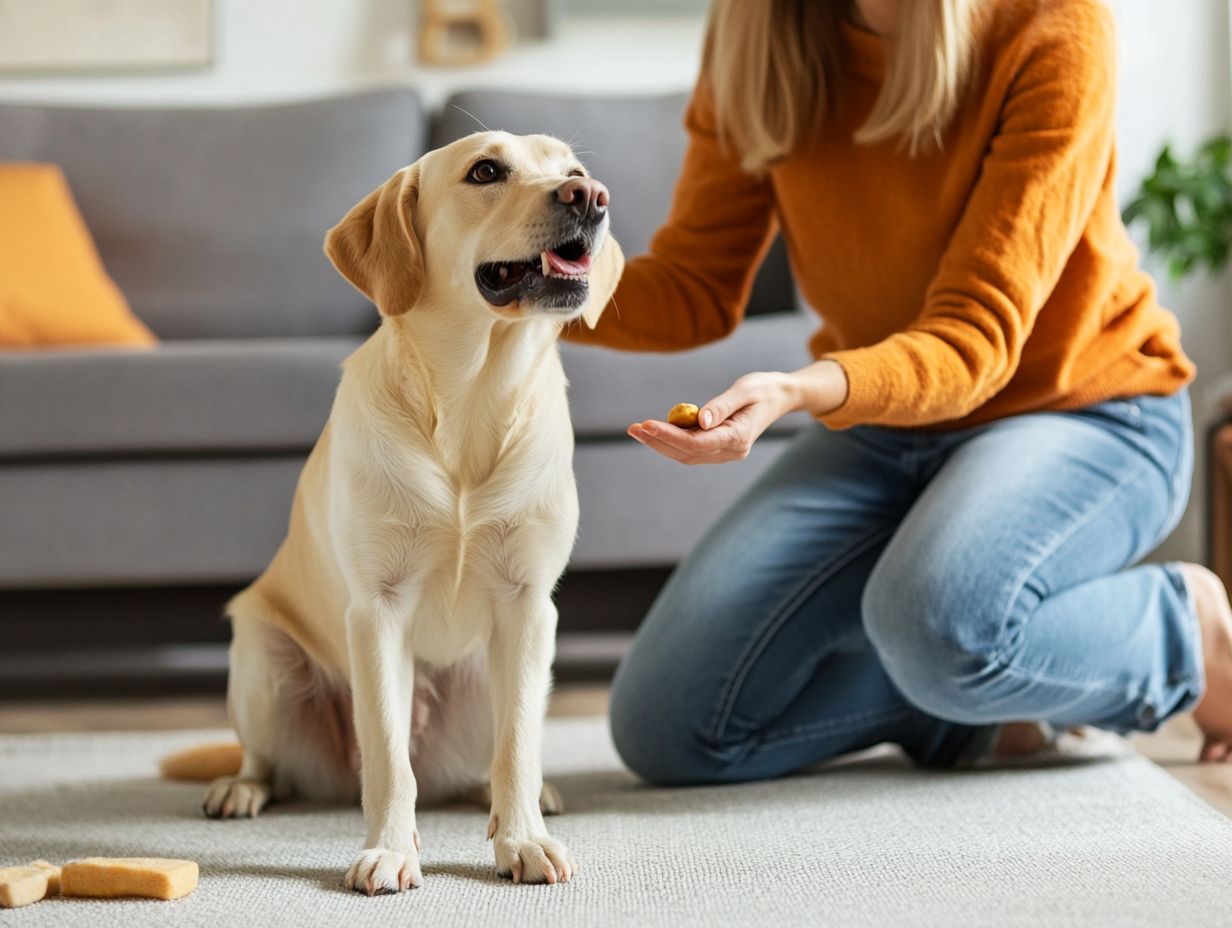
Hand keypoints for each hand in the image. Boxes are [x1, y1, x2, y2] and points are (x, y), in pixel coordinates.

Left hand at [627, 360, 847, 465]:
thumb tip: (700, 421)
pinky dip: (672, 441)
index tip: (646, 424)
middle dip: (658, 441)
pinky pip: (691, 449)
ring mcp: (725, 453)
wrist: (780, 396)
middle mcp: (731, 451)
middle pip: (687, 452)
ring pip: (686, 454)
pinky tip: (656, 430)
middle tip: (633, 428)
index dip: (669, 436)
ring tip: (637, 430)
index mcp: (738, 438)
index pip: (696, 443)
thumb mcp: (744, 390)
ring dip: (661, 443)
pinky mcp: (720, 449)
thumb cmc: (763, 388)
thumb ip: (722, 405)